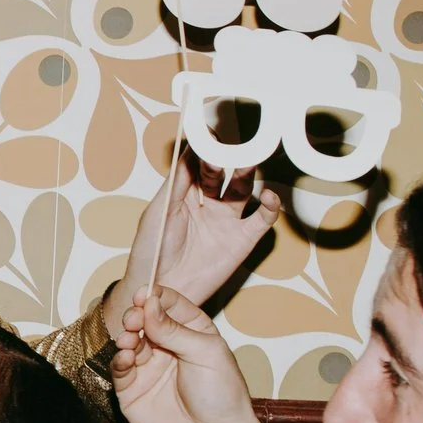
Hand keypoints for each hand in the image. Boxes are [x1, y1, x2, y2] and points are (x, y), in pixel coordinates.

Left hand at [104, 152, 283, 333]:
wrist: (161, 291)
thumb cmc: (152, 253)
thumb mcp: (159, 212)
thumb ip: (176, 183)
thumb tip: (190, 149)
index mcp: (183, 194)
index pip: (197, 163)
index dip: (205, 147)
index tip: (211, 132)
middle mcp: (207, 203)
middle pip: (222, 172)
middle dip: (227, 157)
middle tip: (233, 144)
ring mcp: (226, 220)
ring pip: (242, 189)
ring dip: (247, 174)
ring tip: (249, 162)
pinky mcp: (242, 240)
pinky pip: (262, 219)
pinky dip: (270, 206)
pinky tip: (268, 196)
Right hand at [111, 285, 264, 422]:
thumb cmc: (221, 396)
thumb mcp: (206, 352)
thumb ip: (174, 328)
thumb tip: (148, 304)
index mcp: (193, 334)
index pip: (169, 305)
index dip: (155, 298)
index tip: (144, 294)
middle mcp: (169, 349)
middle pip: (144, 321)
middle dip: (136, 316)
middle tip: (134, 318)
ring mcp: (149, 370)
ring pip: (129, 342)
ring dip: (126, 337)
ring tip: (130, 340)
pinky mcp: (132, 392)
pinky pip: (119, 370)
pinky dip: (119, 360)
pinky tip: (126, 359)